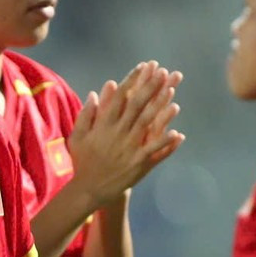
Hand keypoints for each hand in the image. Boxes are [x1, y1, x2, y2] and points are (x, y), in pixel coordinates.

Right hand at [69, 61, 185, 207]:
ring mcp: (130, 148)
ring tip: (172, 92)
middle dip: (150, 87)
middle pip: (137, 105)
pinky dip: (165, 143)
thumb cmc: (83, 161)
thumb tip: (95, 93)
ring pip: (148, 123)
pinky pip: (154, 151)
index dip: (133, 80)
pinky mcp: (138, 163)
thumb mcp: (78, 135)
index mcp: (104, 124)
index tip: (143, 67)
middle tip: (162, 72)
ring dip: (160, 107)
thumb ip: (87, 114)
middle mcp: (118, 132)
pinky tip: (177, 133)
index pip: (121, 96)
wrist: (88, 189)